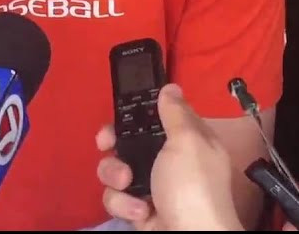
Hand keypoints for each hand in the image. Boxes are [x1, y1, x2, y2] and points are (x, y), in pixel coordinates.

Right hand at [95, 83, 243, 230]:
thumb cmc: (192, 186)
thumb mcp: (187, 142)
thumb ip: (174, 113)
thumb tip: (170, 87)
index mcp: (189, 141)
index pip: (159, 118)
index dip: (137, 113)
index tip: (120, 113)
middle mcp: (170, 162)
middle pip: (130, 142)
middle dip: (115, 146)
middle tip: (106, 145)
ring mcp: (153, 187)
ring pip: (117, 170)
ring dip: (116, 177)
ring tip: (128, 184)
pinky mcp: (138, 210)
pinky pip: (117, 198)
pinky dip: (124, 204)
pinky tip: (140, 211)